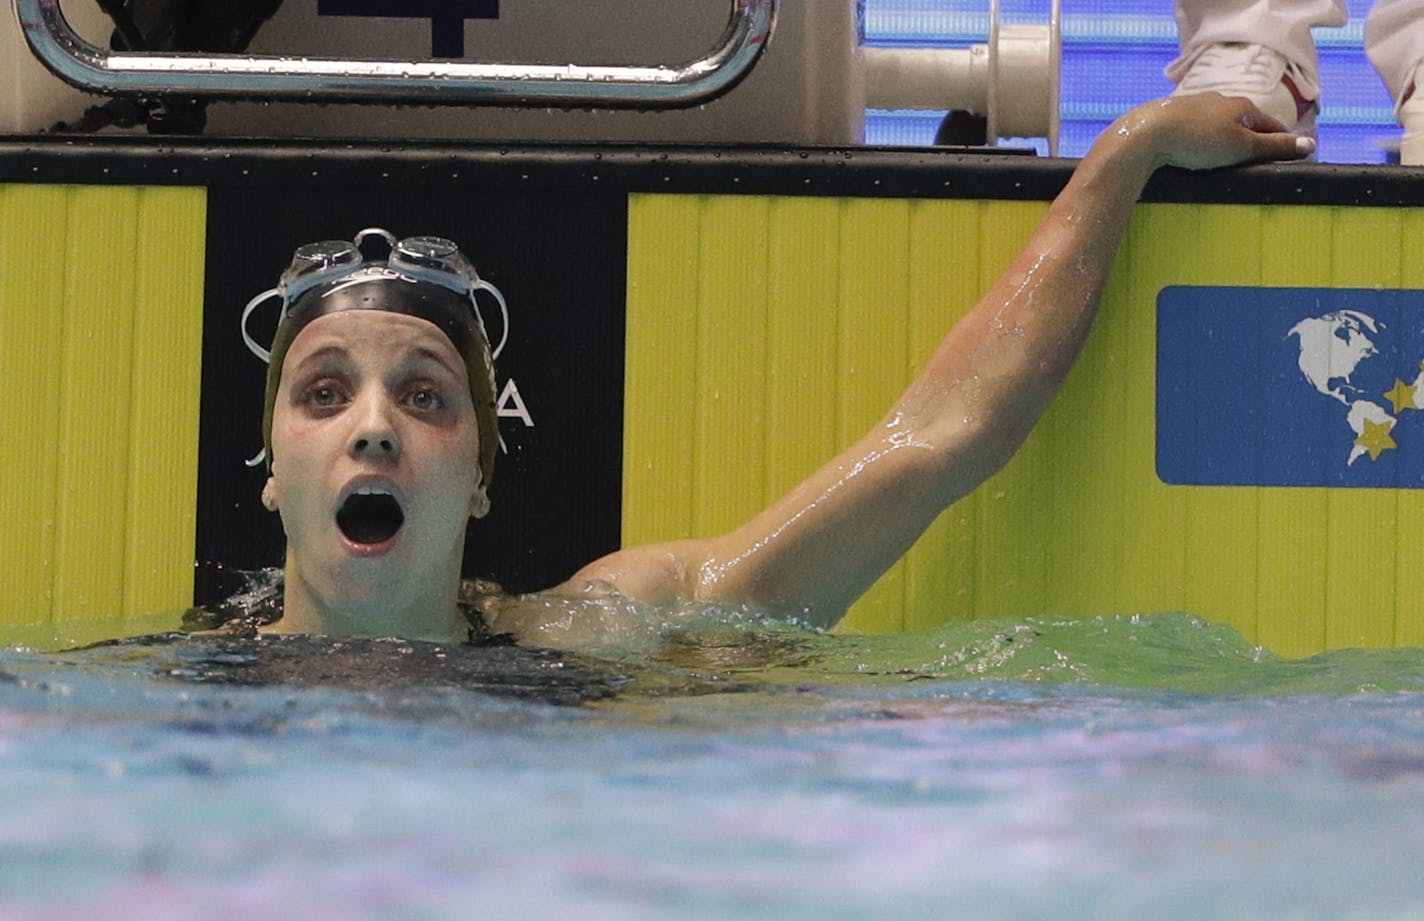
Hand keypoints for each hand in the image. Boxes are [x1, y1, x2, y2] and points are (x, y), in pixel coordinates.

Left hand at [1113, 93, 1314, 171]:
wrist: (1147, 133)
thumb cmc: (1198, 140)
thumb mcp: (1242, 147)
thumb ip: (1274, 147)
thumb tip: (1309, 145)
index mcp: (1242, 107)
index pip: (1272, 126)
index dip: (1280, 143)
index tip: (1286, 158)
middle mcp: (1220, 101)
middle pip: (1246, 124)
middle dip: (1253, 141)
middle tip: (1257, 163)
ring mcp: (1195, 107)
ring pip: (1219, 126)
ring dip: (1226, 140)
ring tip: (1227, 161)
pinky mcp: (1173, 117)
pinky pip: (1196, 130)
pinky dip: (1202, 141)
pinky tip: (1196, 153)